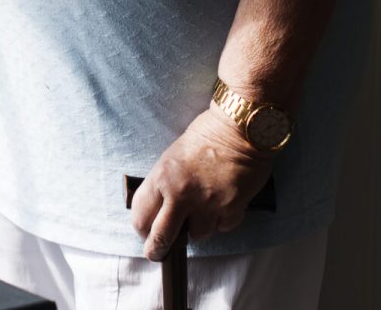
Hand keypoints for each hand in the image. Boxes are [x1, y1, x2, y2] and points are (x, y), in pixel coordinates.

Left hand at [130, 106, 272, 259]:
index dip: (142, 229)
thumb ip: (163, 185)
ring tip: (204, 206)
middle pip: (161, 238)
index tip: (146, 232)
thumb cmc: (205, 136)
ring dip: (199, 226)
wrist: (240, 128)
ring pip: (197, 235)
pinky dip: (223, 220)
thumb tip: (158, 213)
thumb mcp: (171, 157)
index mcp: (162, 178)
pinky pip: (223, 227)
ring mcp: (207, 204)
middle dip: (157, 250)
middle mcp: (181, 194)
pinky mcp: (231, 208)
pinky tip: (224, 201)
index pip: (141, 217)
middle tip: (158, 253)